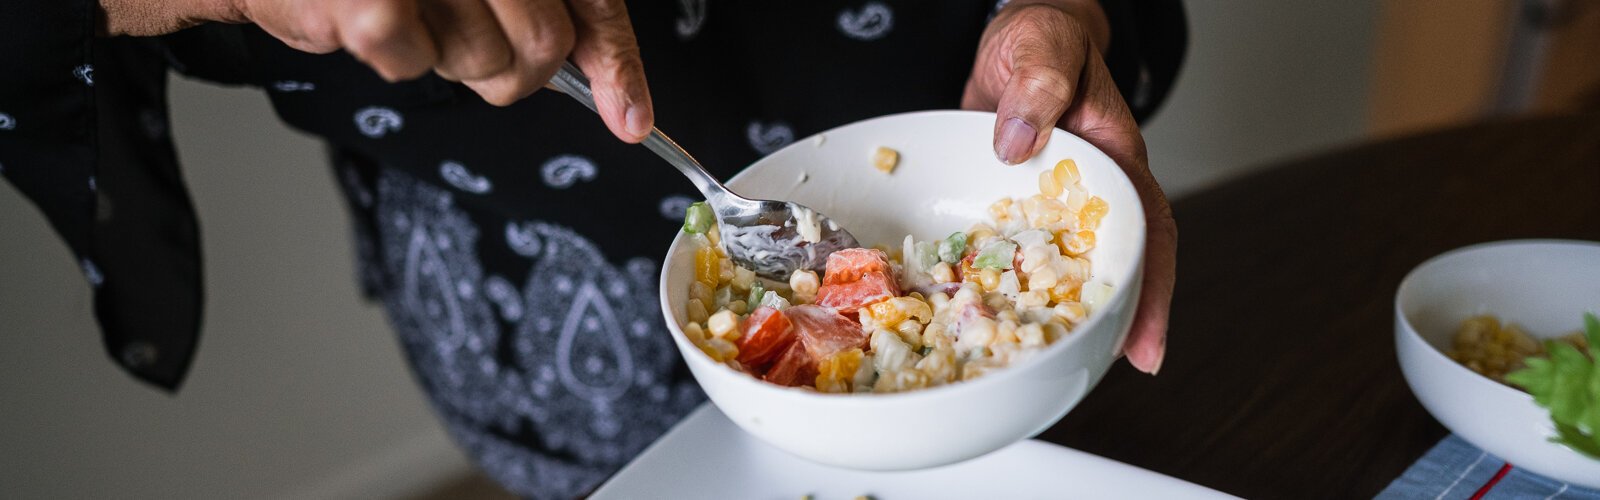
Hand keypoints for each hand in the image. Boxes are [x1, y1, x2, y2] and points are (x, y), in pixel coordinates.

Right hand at [99, 0, 652, 142]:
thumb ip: (557, 20)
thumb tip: (624, 113)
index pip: (592, 4)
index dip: (617, 66)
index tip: (630, 122)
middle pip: (540, 48)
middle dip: (507, 67)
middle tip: (460, 35)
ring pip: (481, 62)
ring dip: (442, 54)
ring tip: (405, 7)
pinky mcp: (374, 2)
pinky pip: (411, 61)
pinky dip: (390, 53)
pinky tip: (363, 13)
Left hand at [961, 0, 1176, 373]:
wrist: (1012, 40)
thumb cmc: (1040, 37)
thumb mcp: (1042, 44)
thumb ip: (1039, 82)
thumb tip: (1019, 140)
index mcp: (1116, 159)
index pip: (1148, 231)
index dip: (1153, 290)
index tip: (1146, 343)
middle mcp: (1091, 194)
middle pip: (1113, 267)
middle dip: (1112, 323)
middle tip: (1096, 371)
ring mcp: (1053, 208)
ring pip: (1062, 271)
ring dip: (1055, 315)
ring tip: (1039, 363)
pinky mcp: (1016, 211)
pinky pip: (1014, 255)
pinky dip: (1002, 288)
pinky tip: (980, 318)